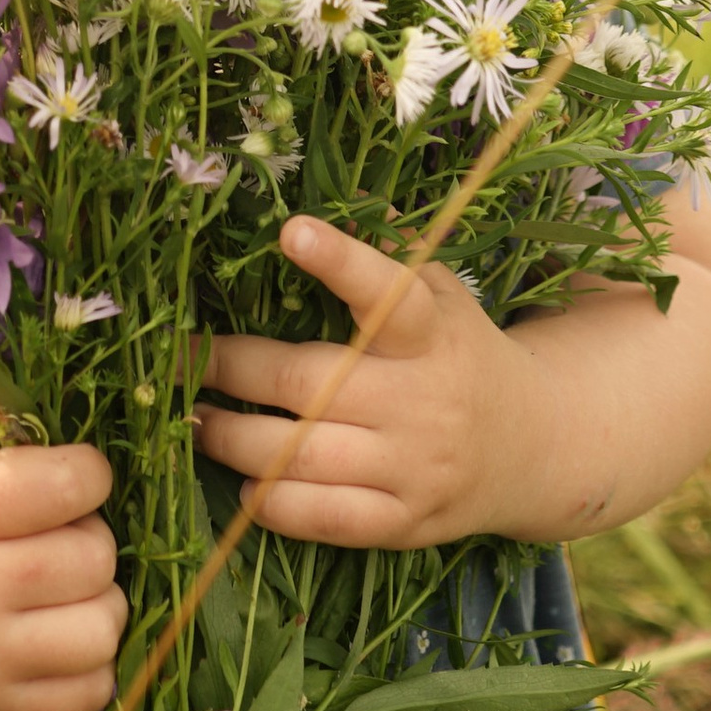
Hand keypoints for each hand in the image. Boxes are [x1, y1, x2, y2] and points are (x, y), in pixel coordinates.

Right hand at [0, 375, 126, 710]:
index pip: (70, 484)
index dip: (87, 475)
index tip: (74, 478)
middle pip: (95, 558)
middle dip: (92, 541)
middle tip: (63, 537)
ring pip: (103, 628)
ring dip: (100, 605)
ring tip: (66, 589)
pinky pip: (91, 693)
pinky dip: (91, 666)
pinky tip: (59, 637)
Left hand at [192, 215, 549, 549]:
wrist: (535, 446)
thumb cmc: (460, 351)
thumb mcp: (443, 290)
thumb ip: (389, 247)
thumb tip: (331, 189)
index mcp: (432, 331)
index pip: (386, 294)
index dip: (339, 262)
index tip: (291, 231)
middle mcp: (422, 398)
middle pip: (309, 383)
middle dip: (230, 366)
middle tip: (175, 355)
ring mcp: (413, 465)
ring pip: (301, 455)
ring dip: (231, 437)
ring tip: (192, 417)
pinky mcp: (405, 522)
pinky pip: (324, 517)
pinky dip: (273, 503)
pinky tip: (242, 483)